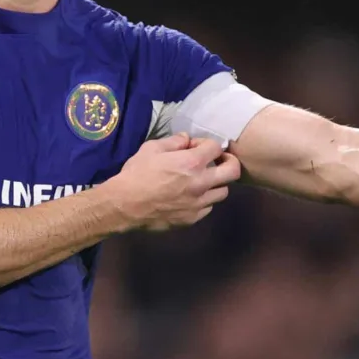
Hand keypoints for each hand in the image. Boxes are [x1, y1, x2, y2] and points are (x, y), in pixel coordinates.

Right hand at [107, 133, 241, 230]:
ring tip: (203, 181)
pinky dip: (204, 200)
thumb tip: (187, 140)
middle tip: (217, 161)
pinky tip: (191, 196)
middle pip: (233, 171)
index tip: (195, 147)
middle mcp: (202, 183)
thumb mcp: (152, 148)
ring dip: (216, 183)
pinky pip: (208, 207)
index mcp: (192, 163)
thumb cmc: (137, 173)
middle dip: (229, 162)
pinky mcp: (192, 218)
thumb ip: (174, 141)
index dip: (206, 144)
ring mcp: (199, 203)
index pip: (216, 147)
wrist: (125, 205)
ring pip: (223, 192)